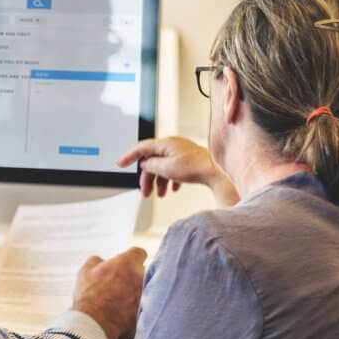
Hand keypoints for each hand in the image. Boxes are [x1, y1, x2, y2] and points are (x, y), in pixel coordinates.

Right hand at [71, 246, 146, 338]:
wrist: (94, 321)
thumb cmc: (89, 294)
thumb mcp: (86, 270)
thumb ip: (97, 261)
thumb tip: (101, 261)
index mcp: (128, 263)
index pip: (139, 252)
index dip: (132, 257)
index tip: (126, 263)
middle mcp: (140, 276)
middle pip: (143, 271)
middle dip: (134, 274)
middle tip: (121, 281)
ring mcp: (144, 294)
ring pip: (144, 288)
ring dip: (136, 290)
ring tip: (122, 297)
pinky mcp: (144, 310)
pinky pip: (143, 305)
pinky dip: (135, 306)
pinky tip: (123, 310)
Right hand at [118, 137, 237, 206]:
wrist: (217, 172)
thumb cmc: (196, 168)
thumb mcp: (167, 168)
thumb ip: (151, 165)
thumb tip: (144, 164)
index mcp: (165, 144)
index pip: (141, 148)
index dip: (129, 156)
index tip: (120, 164)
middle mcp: (172, 145)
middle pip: (152, 161)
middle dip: (148, 178)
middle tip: (145, 192)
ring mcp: (181, 152)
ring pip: (163, 167)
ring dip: (159, 182)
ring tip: (161, 194)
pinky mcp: (188, 160)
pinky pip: (173, 169)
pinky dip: (170, 179)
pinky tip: (173, 189)